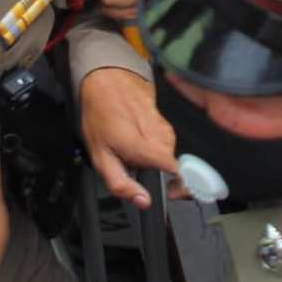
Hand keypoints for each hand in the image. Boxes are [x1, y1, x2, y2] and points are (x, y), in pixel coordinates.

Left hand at [80, 68, 177, 207]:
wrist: (107, 81)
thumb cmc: (101, 115)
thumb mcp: (100, 158)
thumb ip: (121, 184)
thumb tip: (142, 201)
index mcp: (147, 148)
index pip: (180, 174)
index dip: (180, 188)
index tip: (172, 192)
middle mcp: (162, 137)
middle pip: (169, 166)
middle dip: (154, 170)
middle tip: (132, 164)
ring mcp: (166, 126)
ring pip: (166, 153)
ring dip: (151, 156)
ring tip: (131, 146)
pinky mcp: (165, 120)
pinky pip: (163, 140)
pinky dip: (151, 143)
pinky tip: (135, 133)